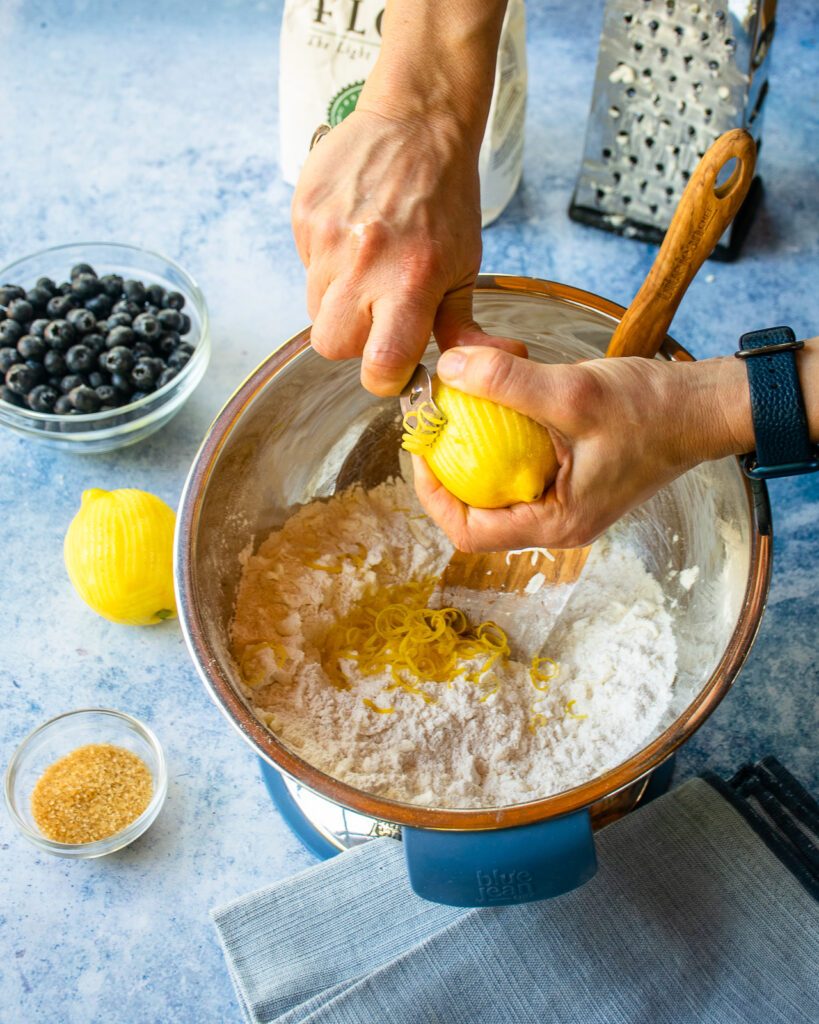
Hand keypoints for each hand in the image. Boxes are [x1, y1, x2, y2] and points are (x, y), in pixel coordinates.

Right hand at [291, 108, 523, 396]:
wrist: (418, 121)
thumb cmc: (447, 200)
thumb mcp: (464, 267)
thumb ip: (460, 327)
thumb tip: (470, 370)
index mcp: (410, 279)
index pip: (378, 363)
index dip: (383, 376)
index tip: (393, 365)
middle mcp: (365, 261)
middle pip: (332, 345)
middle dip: (353, 342)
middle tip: (376, 314)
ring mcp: (328, 237)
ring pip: (315, 308)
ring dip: (338, 302)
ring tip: (367, 266)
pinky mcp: (304, 215)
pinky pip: (306, 264)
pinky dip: (326, 262)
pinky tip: (352, 236)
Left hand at [412, 345, 751, 550]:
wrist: (704, 407)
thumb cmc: (652, 409)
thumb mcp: (575, 393)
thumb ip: (509, 384)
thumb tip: (449, 369)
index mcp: (556, 522)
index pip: (471, 532)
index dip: (434, 495)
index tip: (421, 450)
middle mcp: (556, 520)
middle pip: (477, 508)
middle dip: (449, 463)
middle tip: (434, 417)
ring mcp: (564, 499)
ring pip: (496, 481)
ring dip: (476, 440)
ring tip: (466, 394)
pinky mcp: (570, 474)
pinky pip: (519, 460)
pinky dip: (503, 429)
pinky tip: (501, 389)